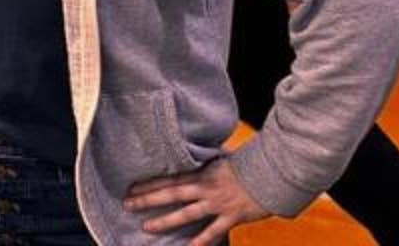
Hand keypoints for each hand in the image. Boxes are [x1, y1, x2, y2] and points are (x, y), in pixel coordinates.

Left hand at [125, 156, 270, 245]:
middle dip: (147, 200)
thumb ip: (204, 167)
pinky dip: (202, 240)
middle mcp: (205, 189)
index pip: (169, 179)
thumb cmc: (247, 166)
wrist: (271, 174)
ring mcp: (217, 204)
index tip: (131, 188)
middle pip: (170, 195)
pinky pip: (214, 231)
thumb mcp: (220, 162)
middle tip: (127, 205)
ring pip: (186, 214)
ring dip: (165, 221)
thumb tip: (192, 163)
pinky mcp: (232, 216)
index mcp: (201, 174)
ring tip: (147, 227)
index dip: (149, 184)